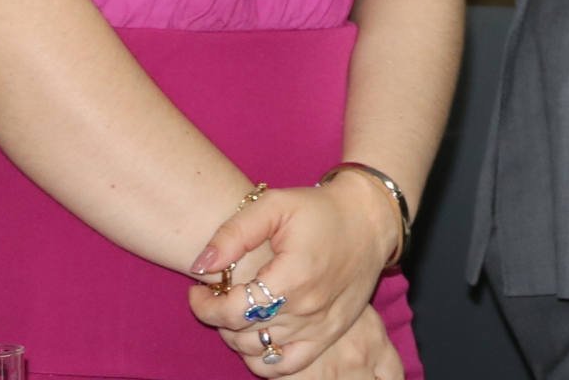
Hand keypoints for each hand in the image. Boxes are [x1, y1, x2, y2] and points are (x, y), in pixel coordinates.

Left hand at [188, 171, 405, 375]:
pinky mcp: (329, 334)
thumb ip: (234, 233)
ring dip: (236, 334)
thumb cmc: (319, 209)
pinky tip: (257, 335)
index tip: (198, 289)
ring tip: (237, 309)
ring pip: (258, 350)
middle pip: (241, 332)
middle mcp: (307, 308)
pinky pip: (286, 365)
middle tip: (219, 293)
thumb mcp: (275, 205)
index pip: (232, 312)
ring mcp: (320, 326)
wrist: (369, 220)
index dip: (204, 306)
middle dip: (218, 315)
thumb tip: (202, 266)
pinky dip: (264, 358)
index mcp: (293, 276)